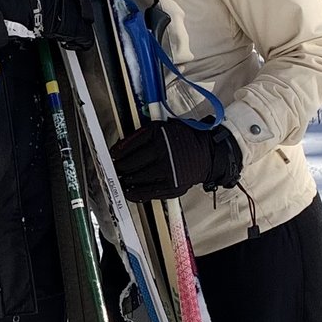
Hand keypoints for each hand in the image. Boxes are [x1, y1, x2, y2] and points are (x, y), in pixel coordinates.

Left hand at [110, 120, 242, 199]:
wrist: (207, 154)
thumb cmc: (184, 140)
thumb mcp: (164, 128)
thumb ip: (144, 135)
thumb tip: (121, 147)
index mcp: (158, 134)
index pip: (128, 146)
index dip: (117, 153)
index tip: (113, 156)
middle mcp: (162, 152)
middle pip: (129, 164)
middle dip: (119, 167)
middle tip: (116, 168)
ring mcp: (166, 170)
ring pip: (135, 178)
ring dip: (125, 179)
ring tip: (123, 178)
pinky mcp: (171, 185)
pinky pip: (146, 192)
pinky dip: (134, 193)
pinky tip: (129, 191)